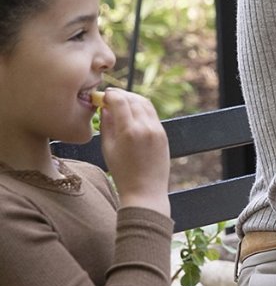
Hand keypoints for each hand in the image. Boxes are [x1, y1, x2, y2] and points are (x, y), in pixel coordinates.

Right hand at [99, 88, 170, 216]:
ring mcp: (156, 129)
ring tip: (121, 102)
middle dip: (120, 95)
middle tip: (110, 96)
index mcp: (129, 131)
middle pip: (133, 99)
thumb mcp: (108, 149)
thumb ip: (106, 125)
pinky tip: (133, 112)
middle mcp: (145, 127)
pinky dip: (142, 107)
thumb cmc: (122, 173)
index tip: (102, 95)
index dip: (110, 94)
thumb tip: (105, 107)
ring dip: (132, 98)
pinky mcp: (163, 133)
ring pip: (144, 103)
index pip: (120, 101)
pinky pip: (152, 113)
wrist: (145, 191)